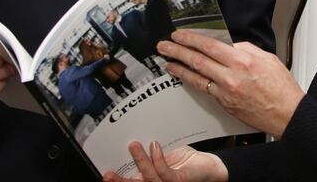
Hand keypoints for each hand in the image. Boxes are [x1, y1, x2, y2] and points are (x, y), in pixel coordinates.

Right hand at [103, 142, 226, 181]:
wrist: (210, 167)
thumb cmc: (187, 162)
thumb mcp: (164, 156)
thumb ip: (151, 154)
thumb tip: (135, 139)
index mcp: (153, 180)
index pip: (134, 181)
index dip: (119, 179)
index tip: (106, 173)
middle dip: (121, 181)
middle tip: (108, 174)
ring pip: (150, 178)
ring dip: (140, 162)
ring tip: (134, 145)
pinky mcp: (179, 181)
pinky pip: (165, 173)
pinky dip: (158, 160)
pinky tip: (154, 147)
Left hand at [158, 31, 304, 137]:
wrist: (287, 114)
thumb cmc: (281, 88)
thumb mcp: (267, 58)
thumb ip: (246, 49)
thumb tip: (230, 45)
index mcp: (242, 61)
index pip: (210, 45)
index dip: (191, 39)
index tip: (179, 35)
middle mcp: (231, 76)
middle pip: (198, 60)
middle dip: (178, 51)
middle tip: (164, 46)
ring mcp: (226, 92)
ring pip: (197, 77)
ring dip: (179, 67)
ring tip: (167, 61)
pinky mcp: (225, 104)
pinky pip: (204, 90)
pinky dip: (192, 82)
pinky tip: (184, 77)